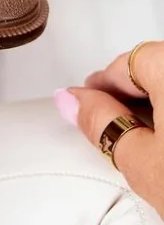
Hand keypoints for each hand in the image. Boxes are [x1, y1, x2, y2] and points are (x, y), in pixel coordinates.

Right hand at [55, 43, 163, 215]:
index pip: (129, 60)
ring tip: (138, 138)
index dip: (102, 83)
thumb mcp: (146, 164)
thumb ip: (102, 124)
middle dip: (127, 93)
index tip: (86, 101)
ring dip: (153, 103)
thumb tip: (71, 100)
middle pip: (154, 68)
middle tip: (105, 119)